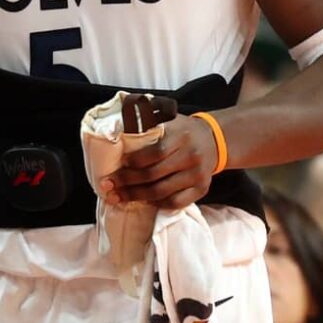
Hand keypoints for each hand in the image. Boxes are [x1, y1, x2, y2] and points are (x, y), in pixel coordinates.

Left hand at [101, 115, 218, 210]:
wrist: (215, 139)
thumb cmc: (183, 129)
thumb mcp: (168, 118)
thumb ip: (146, 119)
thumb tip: (117, 125)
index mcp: (181, 135)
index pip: (155, 152)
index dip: (134, 161)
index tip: (117, 165)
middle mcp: (191, 156)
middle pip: (154, 174)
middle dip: (127, 182)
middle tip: (108, 185)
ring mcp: (197, 175)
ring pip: (162, 191)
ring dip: (136, 196)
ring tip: (118, 196)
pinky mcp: (201, 189)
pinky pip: (176, 202)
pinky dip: (157, 204)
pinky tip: (143, 201)